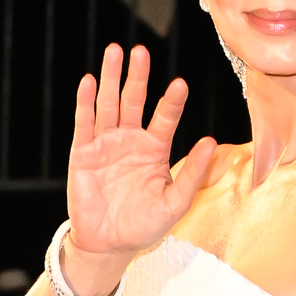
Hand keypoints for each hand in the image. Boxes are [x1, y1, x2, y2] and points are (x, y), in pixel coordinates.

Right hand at [66, 41, 218, 272]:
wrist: (109, 245)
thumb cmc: (144, 226)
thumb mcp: (175, 203)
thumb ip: (192, 173)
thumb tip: (211, 142)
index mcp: (154, 150)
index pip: (164, 118)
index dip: (171, 102)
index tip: (180, 85)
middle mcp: (130, 140)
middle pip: (134, 100)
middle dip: (137, 76)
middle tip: (140, 51)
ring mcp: (105, 144)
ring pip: (108, 104)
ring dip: (110, 78)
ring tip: (114, 52)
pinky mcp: (83, 153)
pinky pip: (85, 123)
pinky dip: (86, 102)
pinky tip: (89, 82)